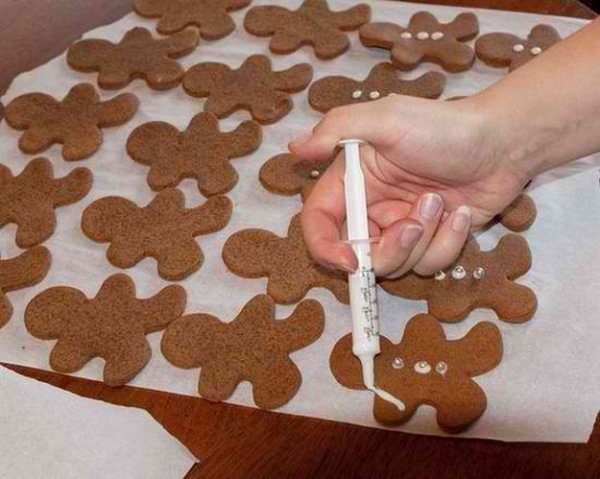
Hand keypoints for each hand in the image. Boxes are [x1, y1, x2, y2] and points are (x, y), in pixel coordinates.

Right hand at [290, 95, 528, 277]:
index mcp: (354, 182)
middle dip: (390, 248)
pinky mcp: (433, 239)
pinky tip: (460, 213)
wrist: (504, 142)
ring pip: (396, 264)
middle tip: (414, 223)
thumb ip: (337, 130)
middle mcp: (374, 208)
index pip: (320, 222)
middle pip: (360, 255)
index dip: (325, 247)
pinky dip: (448, 242)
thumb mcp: (387, 120)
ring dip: (423, 238)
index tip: (350, 261)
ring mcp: (404, 226)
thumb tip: (294, 149)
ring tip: (442, 203)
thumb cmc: (444, 127)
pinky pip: (429, 264)